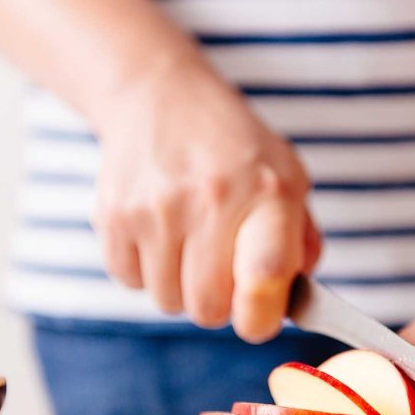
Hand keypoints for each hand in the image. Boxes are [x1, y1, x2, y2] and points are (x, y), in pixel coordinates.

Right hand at [92, 62, 319, 342]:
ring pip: (168, 301)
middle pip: (209, 309)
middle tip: (221, 269)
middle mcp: (211, 199)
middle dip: (218, 302)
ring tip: (189, 240)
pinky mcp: (113, 215)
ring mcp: (156, 208)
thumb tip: (291, 303)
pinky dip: (146, 269)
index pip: (265, 277)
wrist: (161, 97)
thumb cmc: (235, 150)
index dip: (262, 316)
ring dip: (180, 285)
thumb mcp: (287, 178)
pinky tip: (158, 230)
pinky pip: (130, 281)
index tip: (258, 317)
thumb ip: (301, 243)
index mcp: (269, 192)